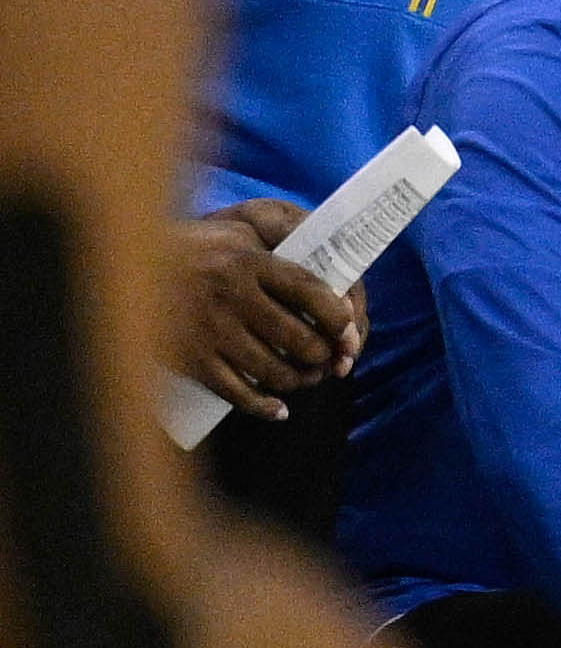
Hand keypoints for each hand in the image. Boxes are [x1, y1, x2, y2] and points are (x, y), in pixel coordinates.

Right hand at [172, 202, 360, 415]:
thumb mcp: (236, 237)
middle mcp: (232, 297)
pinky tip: (279, 410)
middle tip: (330, 361)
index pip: (310, 290)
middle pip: (298, 337)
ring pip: (272, 369)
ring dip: (299, 380)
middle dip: (323, 355)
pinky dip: (264, 406)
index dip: (338, 316)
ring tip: (307, 379)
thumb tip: (331, 291)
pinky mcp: (190, 360)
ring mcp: (210, 332)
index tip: (349, 332)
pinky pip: (236, 392)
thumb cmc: (194, 250)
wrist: (124, 270)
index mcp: (248, 262)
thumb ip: (279, 257)